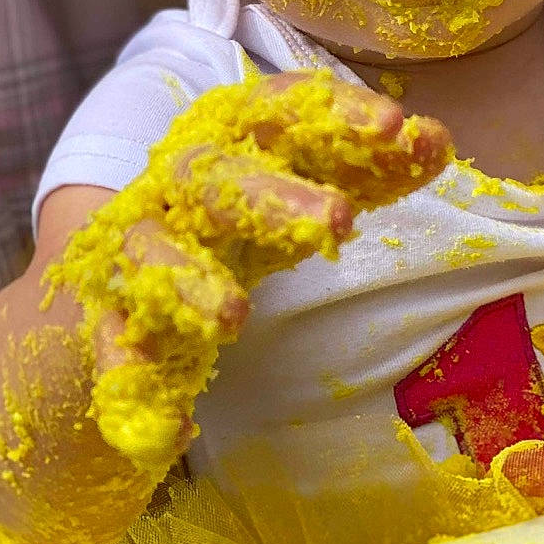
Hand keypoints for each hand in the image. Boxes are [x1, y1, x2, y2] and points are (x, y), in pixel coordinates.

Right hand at [52, 70, 452, 473]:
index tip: (394, 125)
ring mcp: (133, 250)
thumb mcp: (298, 188)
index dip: (335, 112)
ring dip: (187, 282)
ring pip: (150, 253)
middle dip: (273, 197)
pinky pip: (113, 352)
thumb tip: (438, 139)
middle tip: (337, 221)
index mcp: (231, 143)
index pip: (280, 108)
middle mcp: (176, 187)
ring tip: (232, 317)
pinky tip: (170, 435)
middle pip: (214, 176)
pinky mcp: (105, 318)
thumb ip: (364, 167)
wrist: (117, 276)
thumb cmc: (238, 218)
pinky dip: (132, 391)